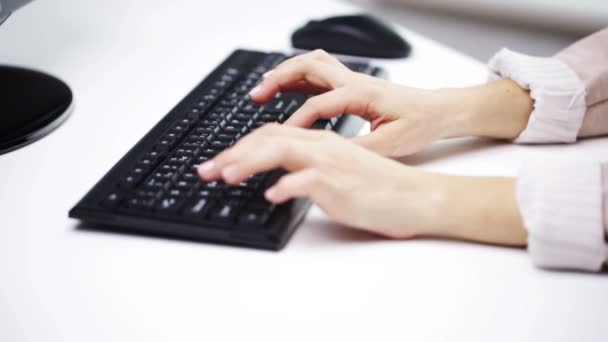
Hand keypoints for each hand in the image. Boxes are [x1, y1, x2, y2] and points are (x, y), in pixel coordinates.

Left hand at [198, 124, 433, 237]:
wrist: (413, 196)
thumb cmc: (378, 187)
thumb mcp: (337, 172)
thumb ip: (307, 169)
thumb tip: (279, 181)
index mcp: (320, 140)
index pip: (271, 135)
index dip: (240, 147)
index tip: (218, 162)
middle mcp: (321, 146)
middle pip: (267, 139)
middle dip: (232, 153)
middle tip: (206, 170)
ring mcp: (330, 163)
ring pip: (280, 151)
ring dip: (247, 162)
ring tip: (224, 176)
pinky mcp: (339, 184)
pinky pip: (305, 180)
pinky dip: (284, 187)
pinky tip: (270, 196)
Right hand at [250, 49, 533, 155]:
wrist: (437, 110)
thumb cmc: (418, 123)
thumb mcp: (392, 144)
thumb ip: (360, 148)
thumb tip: (331, 154)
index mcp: (361, 94)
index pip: (318, 104)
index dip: (296, 121)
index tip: (279, 137)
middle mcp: (353, 81)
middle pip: (307, 67)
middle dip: (278, 78)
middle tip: (257, 94)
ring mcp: (351, 79)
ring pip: (311, 64)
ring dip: (285, 72)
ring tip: (263, 89)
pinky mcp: (351, 85)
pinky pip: (318, 73)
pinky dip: (297, 77)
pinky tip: (286, 89)